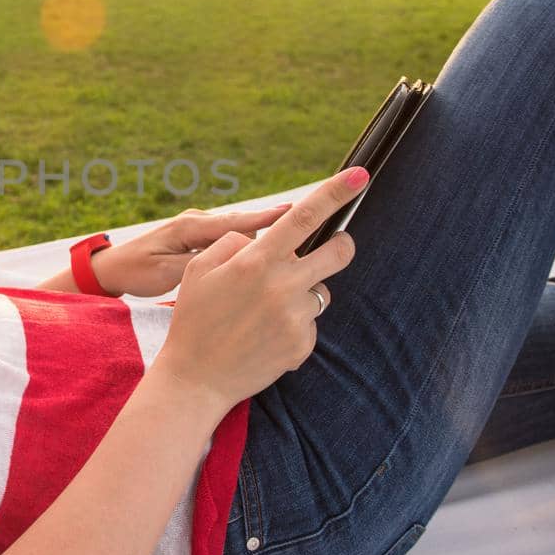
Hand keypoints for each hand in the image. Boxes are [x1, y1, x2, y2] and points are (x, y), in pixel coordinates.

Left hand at [95, 205, 291, 298]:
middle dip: (274, 224)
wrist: (116, 267)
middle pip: (244, 224)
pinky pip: (232, 241)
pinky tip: (269, 257)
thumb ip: (198, 263)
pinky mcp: (202, 240)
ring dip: (263, 238)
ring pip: (240, 233)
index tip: (294, 211)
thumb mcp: (165, 272)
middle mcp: (199, 223)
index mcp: (190, 227)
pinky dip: (248, 247)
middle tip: (310, 224)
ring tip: (296, 244)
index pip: (234, 222)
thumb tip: (233, 257)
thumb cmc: (138, 271)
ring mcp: (201, 230)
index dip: (265, 218)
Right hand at [149, 167, 366, 415]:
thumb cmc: (194, 319)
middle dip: (342, 244)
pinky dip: (294, 326)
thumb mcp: (199, 269)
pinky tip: (265, 336)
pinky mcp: (301, 345)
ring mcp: (294, 318)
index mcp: (256, 261)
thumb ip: (234, 243)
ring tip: (266, 312)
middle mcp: (282, 286)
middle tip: (334, 247)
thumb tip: (263, 238)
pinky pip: (310, 324)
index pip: (305, 217)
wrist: (195, 379)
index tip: (359, 175)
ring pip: (321, 292)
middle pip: (338, 252)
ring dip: (304, 294)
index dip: (334, 193)